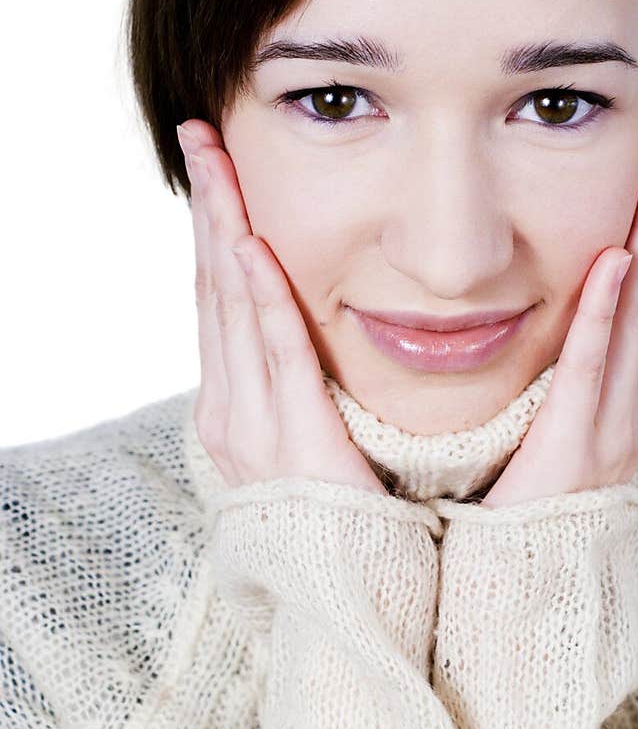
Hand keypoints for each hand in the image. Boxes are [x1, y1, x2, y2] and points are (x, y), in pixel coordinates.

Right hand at [178, 119, 386, 493]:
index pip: (218, 299)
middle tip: (199, 136)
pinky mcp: (292, 439)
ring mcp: (252, 426)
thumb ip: (303, 385)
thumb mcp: (309, 438)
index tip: (213, 167)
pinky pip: (275, 356)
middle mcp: (229, 409)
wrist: (347, 592)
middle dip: (208, 208)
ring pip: (231, 307)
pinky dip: (262, 299)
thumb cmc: (341, 515)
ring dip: (225, 228)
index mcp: (234, 406)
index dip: (214, 228)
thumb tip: (309, 331)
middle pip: (212, 287)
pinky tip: (254, 246)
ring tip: (217, 162)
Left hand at [479, 128, 637, 507]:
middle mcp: (633, 405)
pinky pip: (592, 369)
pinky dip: (607, 313)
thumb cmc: (527, 503)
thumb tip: (556, 318)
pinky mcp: (577, 449)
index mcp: (627, 397)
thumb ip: (564, 376)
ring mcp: (614, 428)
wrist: (523, 589)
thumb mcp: (556, 428)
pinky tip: (614, 259)